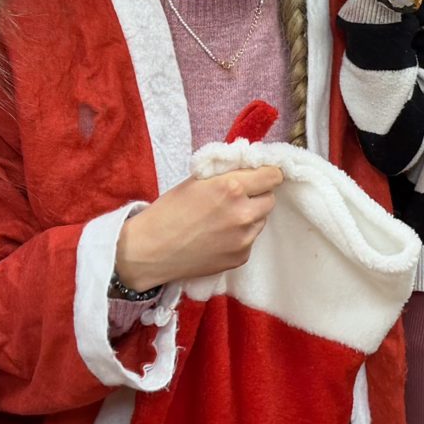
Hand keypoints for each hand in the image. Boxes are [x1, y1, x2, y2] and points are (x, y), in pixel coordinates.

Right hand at [114, 165, 285, 290]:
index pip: (272, 175)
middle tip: (237, 197)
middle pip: (270, 198)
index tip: (260, 175)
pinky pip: (250, 239)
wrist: (150, 251)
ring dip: (250, 215)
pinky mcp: (241, 257)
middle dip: (258, 195)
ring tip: (223, 218)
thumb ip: (226, 173)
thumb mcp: (195, 181)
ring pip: (261, 220)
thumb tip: (248, 166)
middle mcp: (243, 213)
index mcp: (232, 187)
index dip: (266, 173)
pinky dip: (240, 236)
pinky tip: (217, 236)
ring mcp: (244, 238)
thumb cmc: (167, 212)